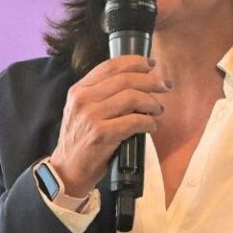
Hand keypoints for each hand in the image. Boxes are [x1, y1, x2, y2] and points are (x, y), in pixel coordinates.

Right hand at [50, 55, 168, 196]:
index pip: (110, 66)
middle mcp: (83, 99)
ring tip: (158, 109)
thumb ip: (99, 94)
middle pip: (125, 79)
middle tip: (164, 86)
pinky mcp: (102, 134)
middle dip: (151, 80)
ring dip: (152, 102)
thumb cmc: (80, 140)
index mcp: (79, 90)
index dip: (134, 62)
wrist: (67, 170)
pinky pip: (135, 121)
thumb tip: (134, 82)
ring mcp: (92, 116)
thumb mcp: (81, 110)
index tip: (151, 64)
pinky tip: (152, 126)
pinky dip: (149, 122)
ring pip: (132, 97)